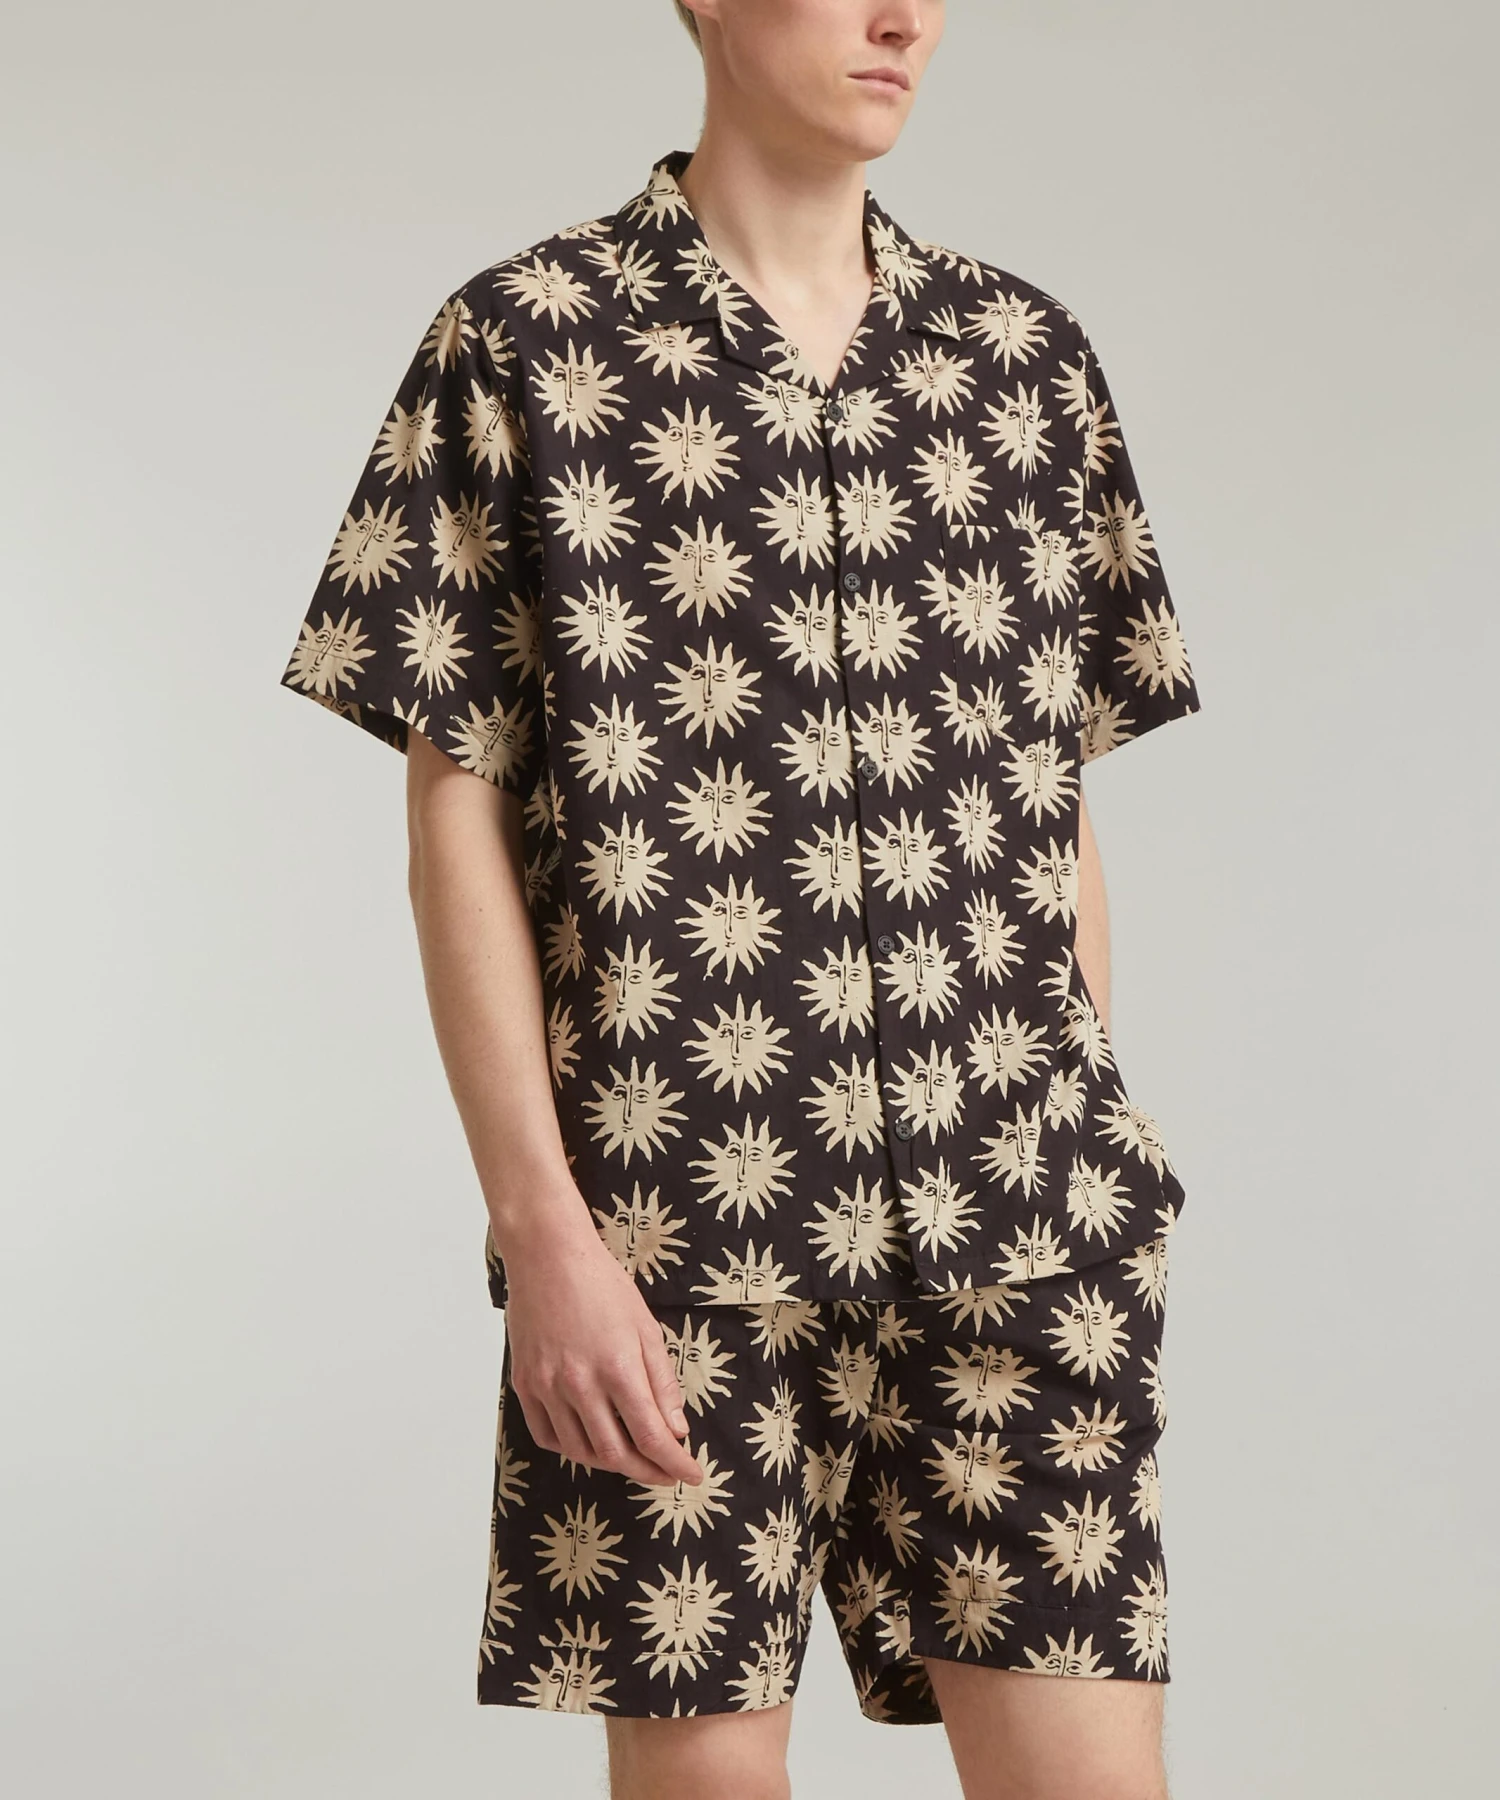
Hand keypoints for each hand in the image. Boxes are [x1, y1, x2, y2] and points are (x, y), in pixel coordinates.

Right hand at [498, 1218, 704, 1487]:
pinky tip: (590, 1442)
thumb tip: (676, 1429)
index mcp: (618, 1368)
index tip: (691, 1474)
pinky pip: (547, 1436)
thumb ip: (662, 1383)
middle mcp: (580, 1385)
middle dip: (648, 1472)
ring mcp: (548, 1387)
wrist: (547, 1257)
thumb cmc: (602, 1284)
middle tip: (666, 1473)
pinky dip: (572, 1448)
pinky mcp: (525, 1384)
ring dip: (611, 1463)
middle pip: (616, 1454)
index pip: (651, 1436)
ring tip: (632, 1457)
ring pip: (581, 1451)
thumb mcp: (646, 1328)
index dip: (675, 1463)